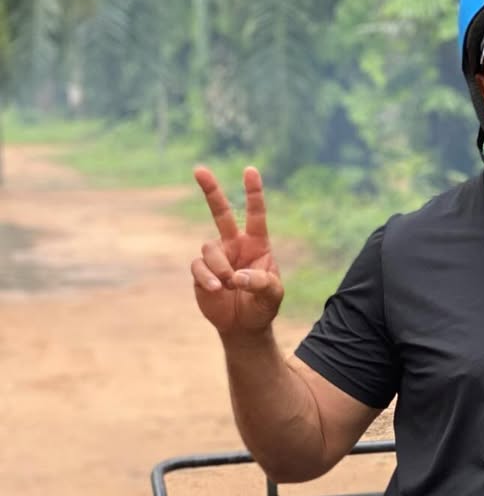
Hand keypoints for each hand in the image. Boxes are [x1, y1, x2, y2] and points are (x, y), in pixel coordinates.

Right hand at [191, 166, 283, 339]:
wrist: (244, 326)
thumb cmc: (263, 306)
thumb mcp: (273, 295)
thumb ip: (260, 283)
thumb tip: (235, 276)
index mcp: (257, 245)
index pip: (256, 214)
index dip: (253, 193)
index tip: (250, 170)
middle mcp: (234, 245)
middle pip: (221, 212)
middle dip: (210, 190)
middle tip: (199, 169)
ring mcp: (216, 257)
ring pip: (209, 249)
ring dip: (220, 268)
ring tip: (229, 286)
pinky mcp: (201, 272)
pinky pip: (198, 266)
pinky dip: (207, 278)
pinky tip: (217, 289)